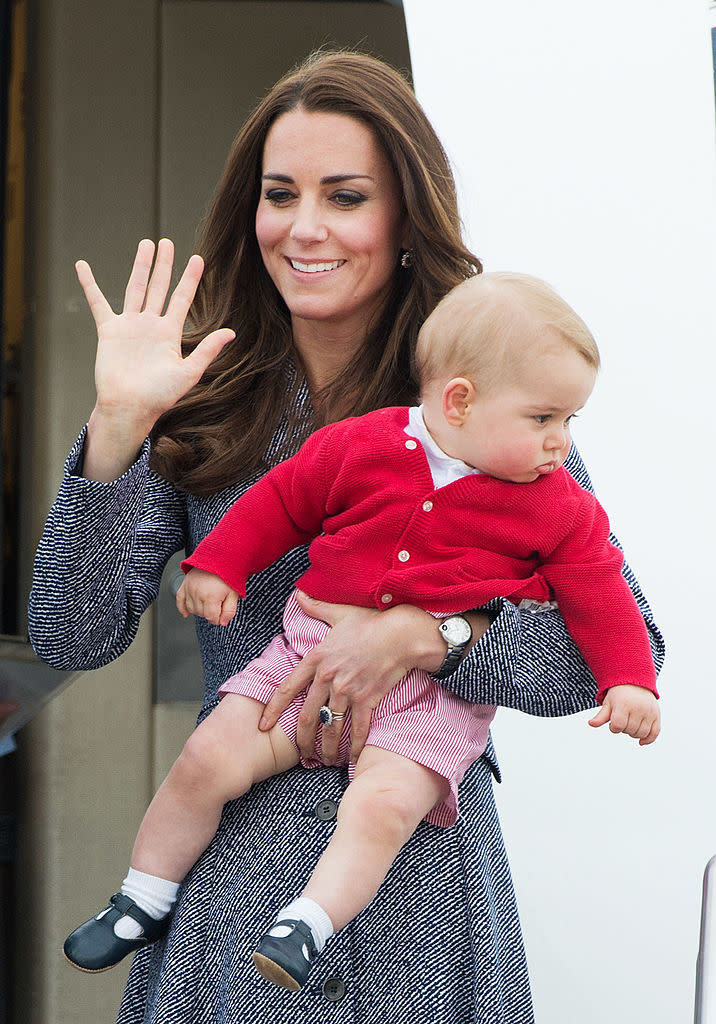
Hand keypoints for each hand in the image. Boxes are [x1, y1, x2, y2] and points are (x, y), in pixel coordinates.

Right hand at [79, 239, 234, 478]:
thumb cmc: (160, 396)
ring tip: (145, 244)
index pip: (182, 298)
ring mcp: (130, 326)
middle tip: (167, 242)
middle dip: (164, 265)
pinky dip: (89, 284)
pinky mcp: (109, 331)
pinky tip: (82, 266)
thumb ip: (208, 350)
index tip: (198, 258)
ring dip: (139, 267)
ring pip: (135, 289)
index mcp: (170, 333)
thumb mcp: (189, 372)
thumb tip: (231, 332)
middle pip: (159, 287)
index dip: (190, 279)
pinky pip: (98, 303)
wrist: (130, 407)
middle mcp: (151, 325)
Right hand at [176, 568, 238, 625]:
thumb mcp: (234, 593)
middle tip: (217, 605)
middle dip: (210, 613)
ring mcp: (190, 589)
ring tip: (208, 603)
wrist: (219, 557)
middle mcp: (198, 594)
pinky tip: (186, 614)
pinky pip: (179, 600)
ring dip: (199, 610)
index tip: (222, 615)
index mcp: (211, 597)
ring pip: (191, 609)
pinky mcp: (185, 585)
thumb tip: (222, 623)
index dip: (218, 619)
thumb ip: (229, 611)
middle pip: (201, 614)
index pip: (211, 618)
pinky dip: (182, 608)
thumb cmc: (228, 574)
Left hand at [259, 592, 440, 763]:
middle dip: (302, 739)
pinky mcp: (368, 699)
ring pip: (331, 727)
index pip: (287, 688)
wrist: (402, 634)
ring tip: (323, 759)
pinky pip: (357, 729)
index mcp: (317, 658)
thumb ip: (316, 607)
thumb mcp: (340, 613)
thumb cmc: (371, 623)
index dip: (273, 709)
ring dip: (326, 748)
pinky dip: (353, 747)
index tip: (263, 724)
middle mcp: (329, 677)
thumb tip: (299, 594)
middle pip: (308, 716)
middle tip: (300, 753)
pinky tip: (350, 759)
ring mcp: (348, 690)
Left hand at [588, 684, 659, 744]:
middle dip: (624, 729)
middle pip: (630, 730)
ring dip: (634, 733)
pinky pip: (655, 732)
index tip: (613, 722)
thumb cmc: (618, 695)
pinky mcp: (657, 715)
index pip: (618, 725)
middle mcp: (638, 708)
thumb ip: (601, 716)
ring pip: (642, 733)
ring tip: (630, 723)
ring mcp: (649, 712)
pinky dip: (648, 739)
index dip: (613, 727)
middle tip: (623, 719)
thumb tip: (590, 723)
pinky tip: (641, 742)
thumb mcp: (608, 703)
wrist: (635, 683)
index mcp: (624, 705)